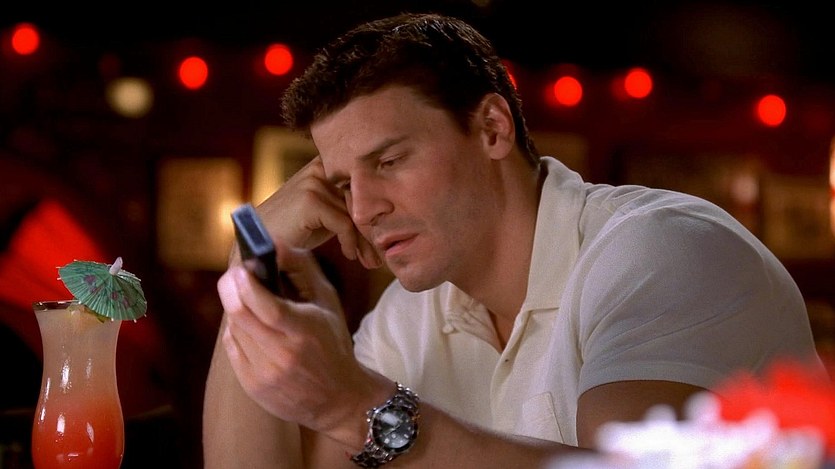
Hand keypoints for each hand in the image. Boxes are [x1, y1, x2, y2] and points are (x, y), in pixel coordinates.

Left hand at [218, 241, 383, 447]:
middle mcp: (283, 355)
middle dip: (230, 289)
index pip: (267, 307)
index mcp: (305, 332)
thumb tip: (274, 242)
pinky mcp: (253, 386)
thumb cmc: (333, 342)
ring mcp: (265, 374)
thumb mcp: (327, 301)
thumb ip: (302, 268)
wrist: (339, 398)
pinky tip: (249, 325)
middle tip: (233, 276)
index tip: (240, 268)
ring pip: (234, 329)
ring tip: (245, 298)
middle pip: (241, 316)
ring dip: (235, 308)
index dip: (247, 284)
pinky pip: (232, 347)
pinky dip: (237, 330)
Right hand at [255, 155, 380, 268]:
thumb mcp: (326, 212)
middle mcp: (320, 168)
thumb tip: (386, 215)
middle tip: (378, 256)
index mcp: (325, 164)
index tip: (384, 236)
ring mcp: (314, 183)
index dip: (375, 211)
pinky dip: (350, 243)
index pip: (363, 184)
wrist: (256, 242)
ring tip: (370, 261)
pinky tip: (350, 256)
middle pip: (361, 198)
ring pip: (355, 214)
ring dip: (364, 241)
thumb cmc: (294, 229)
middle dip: (372, 229)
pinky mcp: (310, 201)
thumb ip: (348, 205)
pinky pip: (344, 223)